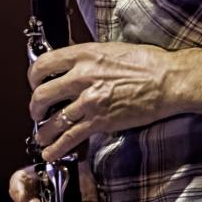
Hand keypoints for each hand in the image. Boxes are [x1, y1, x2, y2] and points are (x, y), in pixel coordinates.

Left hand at [29, 41, 182, 160]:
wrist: (167, 81)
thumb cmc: (147, 63)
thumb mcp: (110, 50)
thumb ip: (88, 58)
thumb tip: (73, 64)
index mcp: (84, 55)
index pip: (44, 64)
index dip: (33, 76)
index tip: (35, 83)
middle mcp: (82, 77)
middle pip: (42, 94)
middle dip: (35, 107)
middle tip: (36, 111)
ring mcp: (90, 101)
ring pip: (53, 120)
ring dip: (43, 131)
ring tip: (42, 136)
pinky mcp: (100, 121)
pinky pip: (70, 137)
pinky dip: (57, 147)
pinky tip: (51, 152)